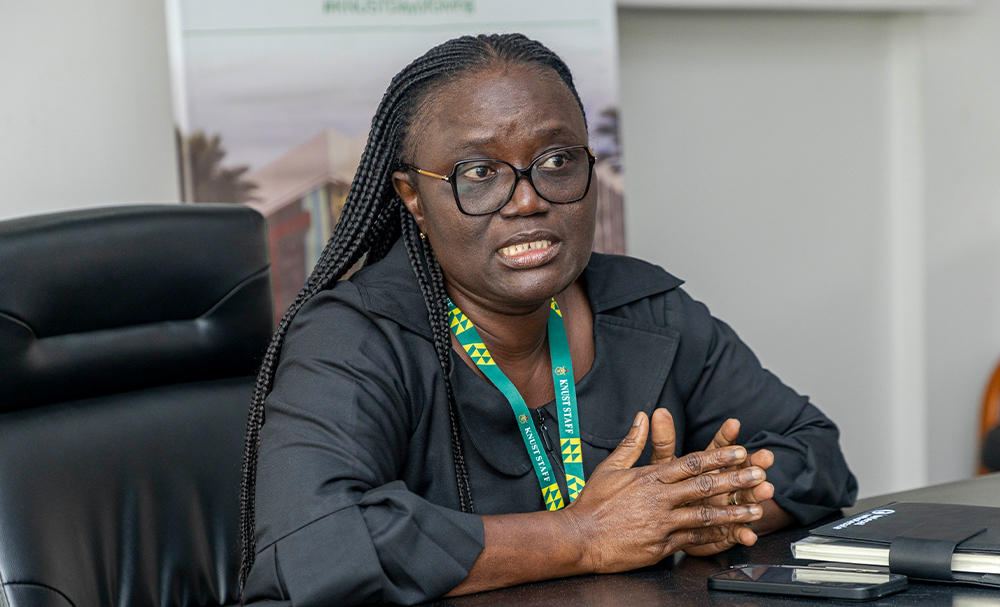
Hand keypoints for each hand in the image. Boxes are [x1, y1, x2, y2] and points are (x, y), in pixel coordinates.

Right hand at [561, 411, 765, 573]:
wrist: (579, 537)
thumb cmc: (592, 503)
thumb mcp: (610, 467)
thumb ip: (632, 442)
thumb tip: (643, 416)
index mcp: (649, 478)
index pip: (691, 463)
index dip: (718, 457)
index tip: (739, 452)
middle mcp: (659, 499)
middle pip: (704, 487)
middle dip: (735, 480)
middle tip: (759, 475)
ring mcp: (662, 523)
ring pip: (705, 515)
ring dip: (733, 512)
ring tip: (755, 510)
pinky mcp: (661, 545)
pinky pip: (693, 540)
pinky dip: (714, 537)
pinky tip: (730, 535)